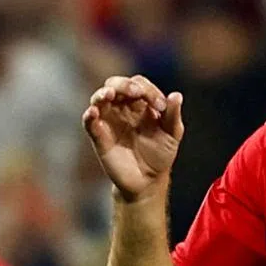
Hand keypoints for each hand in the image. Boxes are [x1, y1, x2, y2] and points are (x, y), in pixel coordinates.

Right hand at [82, 75, 183, 200]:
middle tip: (136, 93)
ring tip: (109, 95)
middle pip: (116, 84)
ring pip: (99, 98)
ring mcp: (109, 120)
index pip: (139, 85)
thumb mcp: (172, 135)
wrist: (148, 181)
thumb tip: (176, 95)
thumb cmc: (160, 154)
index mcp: (141, 103)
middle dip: (124, 84)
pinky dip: (89, 115)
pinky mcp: (99, 136)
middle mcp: (122, 108)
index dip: (148, 90)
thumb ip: (173, 115)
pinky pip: (89, 122)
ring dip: (103, 93)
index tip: (160, 106)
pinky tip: (93, 112)